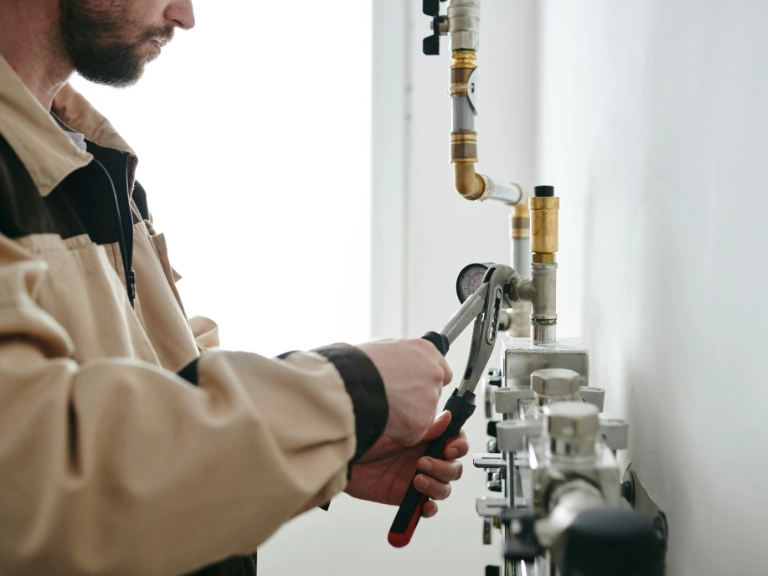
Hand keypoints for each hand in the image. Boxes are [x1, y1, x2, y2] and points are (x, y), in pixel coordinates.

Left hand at [345, 411, 469, 517]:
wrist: (342, 455)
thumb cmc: (364, 434)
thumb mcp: (395, 426)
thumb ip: (423, 426)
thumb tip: (447, 419)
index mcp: (425, 437)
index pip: (454, 440)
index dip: (458, 445)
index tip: (450, 448)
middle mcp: (424, 456)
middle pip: (453, 466)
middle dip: (445, 467)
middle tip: (423, 462)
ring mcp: (417, 477)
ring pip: (444, 487)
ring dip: (437, 486)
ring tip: (416, 480)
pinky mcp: (407, 496)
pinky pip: (428, 507)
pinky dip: (429, 508)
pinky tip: (423, 505)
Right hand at [358, 339, 451, 445]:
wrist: (350, 383)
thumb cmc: (358, 364)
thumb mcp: (385, 348)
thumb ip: (403, 358)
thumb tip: (401, 365)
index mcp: (426, 351)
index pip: (442, 370)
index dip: (426, 381)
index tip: (416, 386)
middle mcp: (434, 373)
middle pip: (433, 394)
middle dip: (416, 400)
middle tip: (393, 399)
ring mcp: (430, 399)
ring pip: (423, 415)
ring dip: (406, 416)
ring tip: (382, 407)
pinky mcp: (422, 423)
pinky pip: (412, 433)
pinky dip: (399, 432)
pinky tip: (383, 418)